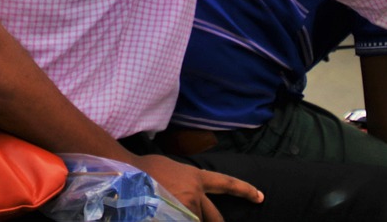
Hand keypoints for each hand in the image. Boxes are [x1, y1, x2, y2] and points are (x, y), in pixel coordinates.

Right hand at [134, 153, 262, 221]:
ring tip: (165, 209)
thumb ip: (185, 183)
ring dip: (184, 218)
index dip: (244, 190)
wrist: (126, 173)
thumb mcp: (170, 169)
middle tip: (203, 220)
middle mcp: (196, 194)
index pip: (226, 183)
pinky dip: (175, 220)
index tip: (260, 196)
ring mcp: (187, 207)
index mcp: (196, 177)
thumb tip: (187, 196)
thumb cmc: (142, 169)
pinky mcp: (177, 216)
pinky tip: (163, 213)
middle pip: (214, 217)